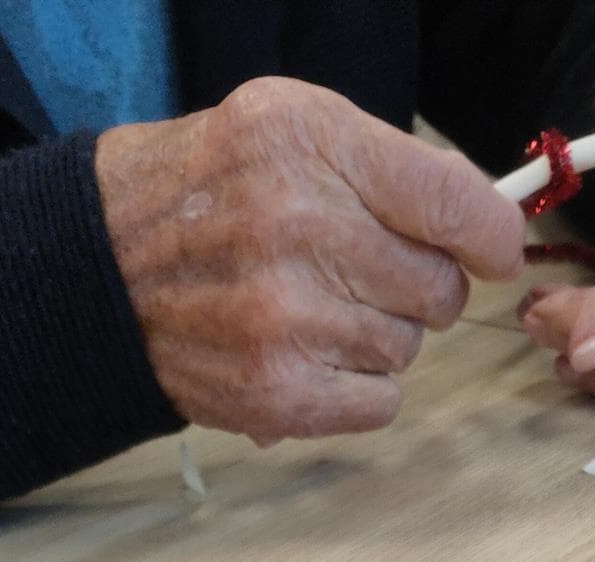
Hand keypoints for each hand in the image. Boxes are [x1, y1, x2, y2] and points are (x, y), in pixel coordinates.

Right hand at [96, 78, 523, 442]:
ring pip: (408, 348)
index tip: (491, 249)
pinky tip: (310, 355)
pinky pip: (381, 403)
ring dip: (379, 335)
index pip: (457, 207)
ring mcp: (287, 321)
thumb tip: (489, 229)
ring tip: (316, 309)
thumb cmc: (213, 191)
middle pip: (440, 289)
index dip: (492, 237)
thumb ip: (393, 166)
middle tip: (362, 272)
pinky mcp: (277, 394)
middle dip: (417, 284)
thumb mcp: (293, 126)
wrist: (102, 267)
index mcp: (312, 146)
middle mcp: (299, 230)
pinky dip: (358, 388)